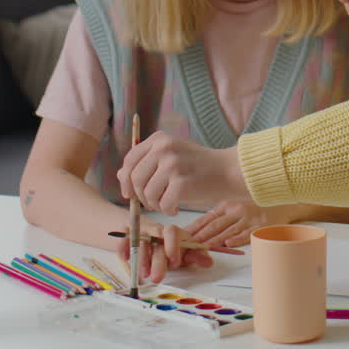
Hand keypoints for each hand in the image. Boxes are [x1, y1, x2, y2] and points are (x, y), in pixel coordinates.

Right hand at [114, 221, 212, 282]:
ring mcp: (140, 231)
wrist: (149, 233)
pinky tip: (125, 257)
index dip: (173, 247)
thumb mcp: (185, 250)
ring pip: (140, 242)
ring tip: (143, 274)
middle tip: (157, 278)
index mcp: (171, 232)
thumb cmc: (170, 245)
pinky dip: (123, 246)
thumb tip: (209, 263)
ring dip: (141, 259)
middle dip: (157, 261)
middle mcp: (155, 230)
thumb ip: (196, 256)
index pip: (172, 233)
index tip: (174, 263)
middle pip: (155, 242)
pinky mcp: (127, 233)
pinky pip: (123, 238)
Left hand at [117, 132, 246, 214]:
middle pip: (135, 179)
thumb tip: (119, 175)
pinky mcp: (181, 183)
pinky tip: (176, 207)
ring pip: (148, 194)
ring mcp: (173, 165)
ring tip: (168, 204)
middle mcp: (164, 148)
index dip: (125, 180)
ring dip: (155, 205)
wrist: (229, 171)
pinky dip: (168, 210)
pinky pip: (163, 204)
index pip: (130, 160)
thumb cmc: (200, 167)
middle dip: (140, 196)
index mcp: (160, 139)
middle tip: (153, 203)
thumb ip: (146, 164)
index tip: (129, 193)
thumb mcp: (171, 158)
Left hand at [185, 200, 301, 247]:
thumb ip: (220, 214)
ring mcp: (249, 217)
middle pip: (214, 226)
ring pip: (228, 230)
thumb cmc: (258, 204)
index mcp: (227, 205)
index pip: (206, 219)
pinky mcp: (261, 224)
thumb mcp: (236, 204)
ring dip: (213, 241)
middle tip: (185, 247)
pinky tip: (229, 243)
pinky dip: (238, 238)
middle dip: (198, 238)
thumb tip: (201, 229)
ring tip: (201, 249)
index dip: (193, 229)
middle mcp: (236, 210)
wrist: (283, 200)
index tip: (181, 237)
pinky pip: (248, 233)